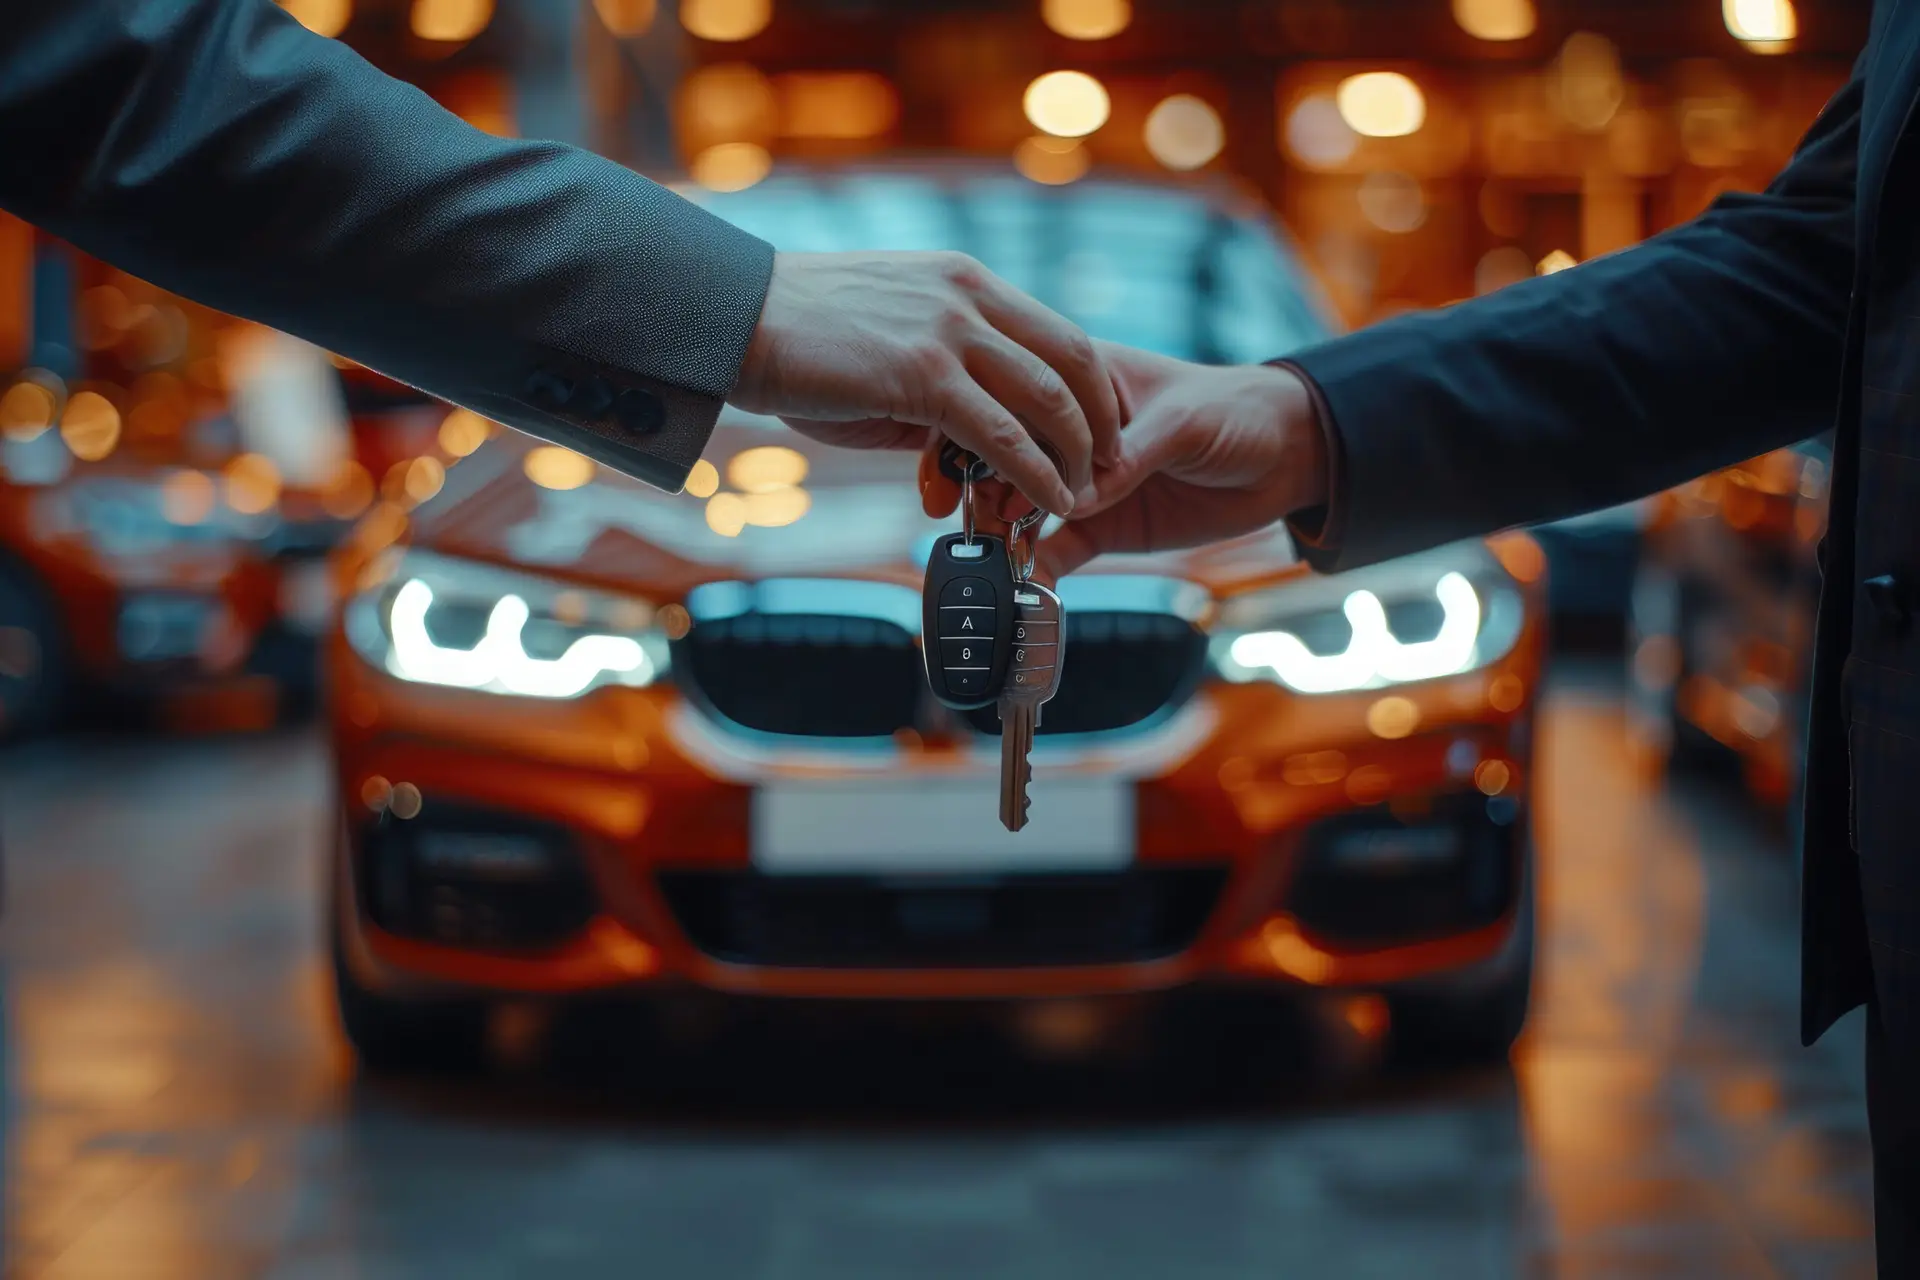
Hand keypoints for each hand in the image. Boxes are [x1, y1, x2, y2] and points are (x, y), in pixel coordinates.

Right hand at [731, 251, 1120, 514]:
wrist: (735, 318)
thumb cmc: (798, 335)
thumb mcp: (887, 340)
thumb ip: (937, 375)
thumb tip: (960, 437)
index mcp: (964, 280)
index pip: (1058, 331)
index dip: (1092, 386)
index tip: (1102, 430)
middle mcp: (969, 296)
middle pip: (1074, 358)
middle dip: (1103, 421)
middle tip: (1112, 467)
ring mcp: (949, 331)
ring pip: (1048, 397)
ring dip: (1076, 454)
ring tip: (1085, 495)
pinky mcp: (923, 374)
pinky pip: (1002, 433)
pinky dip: (1037, 473)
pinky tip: (1049, 503)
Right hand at [939, 343, 1326, 578]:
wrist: (1287, 457)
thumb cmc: (1235, 412)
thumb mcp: (1183, 423)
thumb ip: (1128, 457)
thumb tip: (1072, 499)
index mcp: (1080, 382)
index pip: (1016, 401)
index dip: (985, 431)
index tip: (969, 470)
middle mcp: (1070, 431)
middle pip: (1005, 459)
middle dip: (985, 492)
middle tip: (978, 525)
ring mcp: (1082, 483)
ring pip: (1021, 507)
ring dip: (1002, 533)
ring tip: (990, 560)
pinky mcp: (1101, 527)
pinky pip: (1055, 551)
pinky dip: (1036, 570)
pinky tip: (1021, 588)